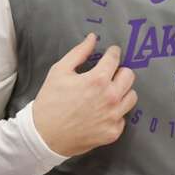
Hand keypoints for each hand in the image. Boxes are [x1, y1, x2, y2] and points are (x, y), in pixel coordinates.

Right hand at [33, 33, 137, 156]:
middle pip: (129, 76)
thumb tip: (93, 37)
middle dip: (119, 72)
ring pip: (131, 96)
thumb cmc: (50, 102)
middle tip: (108, 75)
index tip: (111, 53)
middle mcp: (110, 97)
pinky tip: (103, 112)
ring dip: (122, 92)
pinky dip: (116, 113)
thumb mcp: (59, 72)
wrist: (43, 137)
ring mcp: (114, 116)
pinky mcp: (113, 132)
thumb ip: (79, 52)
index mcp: (98, 80)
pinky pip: (123, 117)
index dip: (113, 53)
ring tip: (108, 93)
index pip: (115, 58)